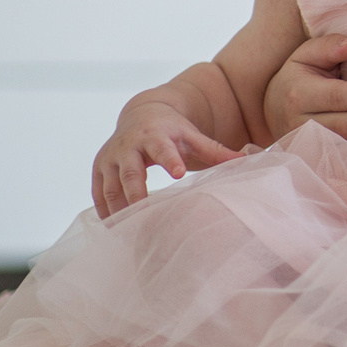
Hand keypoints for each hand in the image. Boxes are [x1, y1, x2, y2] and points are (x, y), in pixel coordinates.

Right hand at [93, 104, 241, 217]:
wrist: (140, 114)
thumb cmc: (172, 130)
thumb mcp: (193, 136)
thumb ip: (216, 150)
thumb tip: (247, 160)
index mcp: (154, 135)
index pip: (162, 148)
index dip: (169, 160)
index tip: (179, 173)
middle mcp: (128, 146)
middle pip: (130, 172)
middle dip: (137, 195)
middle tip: (147, 217)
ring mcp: (110, 158)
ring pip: (111, 187)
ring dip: (119, 209)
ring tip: (130, 231)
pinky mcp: (99, 169)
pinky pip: (98, 194)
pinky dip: (105, 212)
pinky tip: (114, 229)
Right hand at [267, 33, 346, 159]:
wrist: (272, 111)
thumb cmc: (298, 77)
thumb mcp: (306, 55)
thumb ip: (330, 46)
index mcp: (298, 94)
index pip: (337, 96)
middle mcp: (299, 123)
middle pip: (345, 124)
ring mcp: (306, 145)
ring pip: (345, 144)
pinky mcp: (314, 158)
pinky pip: (341, 160)